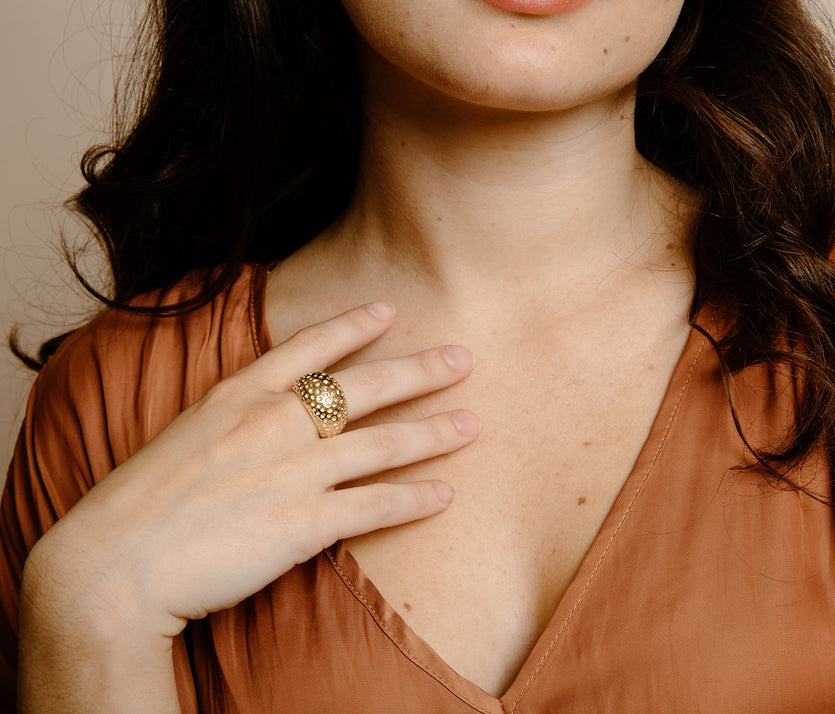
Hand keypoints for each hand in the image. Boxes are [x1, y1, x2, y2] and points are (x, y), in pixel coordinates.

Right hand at [23, 302, 477, 639]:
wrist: (114, 563)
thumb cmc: (141, 503)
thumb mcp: (185, 434)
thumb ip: (234, 417)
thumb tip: (270, 411)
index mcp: (239, 393)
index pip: (309, 347)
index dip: (354, 326)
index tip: (388, 310)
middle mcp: (273, 422)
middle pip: (365, 386)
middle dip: (420, 370)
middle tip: (463, 358)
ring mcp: (293, 471)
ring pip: (383, 444)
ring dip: (434, 434)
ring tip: (471, 426)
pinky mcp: (304, 523)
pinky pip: (375, 506)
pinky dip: (415, 501)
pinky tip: (444, 496)